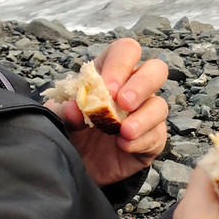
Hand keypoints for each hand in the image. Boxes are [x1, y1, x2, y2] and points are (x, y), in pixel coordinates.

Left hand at [45, 38, 168, 186]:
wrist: (74, 166)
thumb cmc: (69, 132)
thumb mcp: (58, 117)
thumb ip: (64, 109)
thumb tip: (76, 108)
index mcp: (110, 73)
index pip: (126, 51)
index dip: (120, 64)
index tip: (108, 87)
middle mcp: (133, 90)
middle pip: (156, 70)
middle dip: (142, 85)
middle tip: (124, 103)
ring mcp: (145, 114)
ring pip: (160, 105)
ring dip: (144, 118)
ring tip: (124, 132)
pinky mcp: (152, 139)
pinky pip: (157, 135)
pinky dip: (141, 141)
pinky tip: (124, 146)